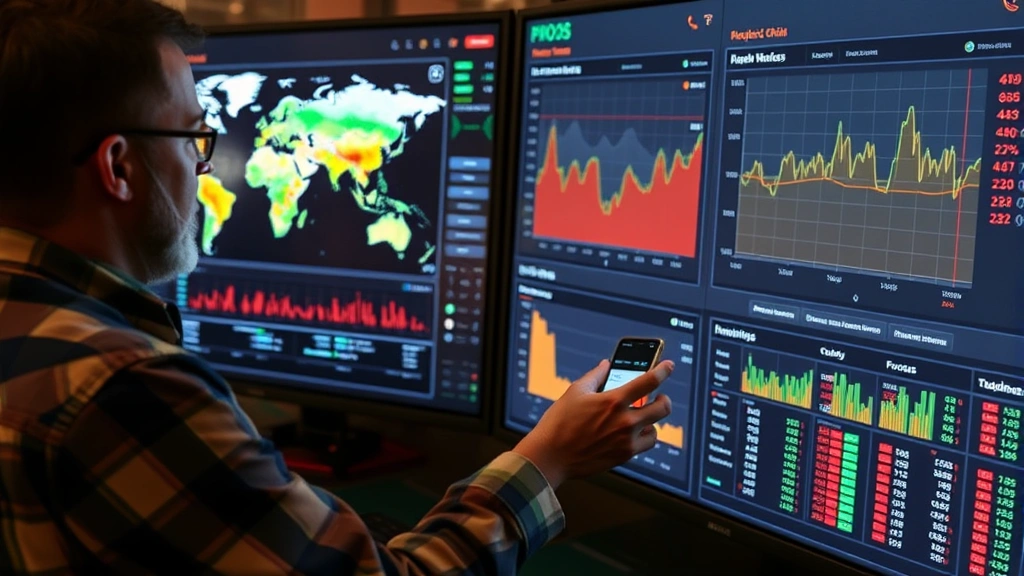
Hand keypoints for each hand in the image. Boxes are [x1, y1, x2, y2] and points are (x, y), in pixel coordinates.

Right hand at [512, 359, 673, 489]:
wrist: (551, 456)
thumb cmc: (559, 423)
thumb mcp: (575, 392)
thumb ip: (595, 376)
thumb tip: (606, 365)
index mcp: (613, 400)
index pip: (649, 381)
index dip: (663, 370)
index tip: (669, 366)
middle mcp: (625, 421)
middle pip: (662, 407)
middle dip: (664, 399)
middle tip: (659, 397)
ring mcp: (626, 440)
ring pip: (656, 429)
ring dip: (652, 421)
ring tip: (642, 418)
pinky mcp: (624, 455)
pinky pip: (645, 444)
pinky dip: (644, 437)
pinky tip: (634, 433)